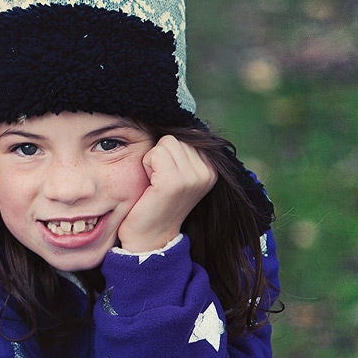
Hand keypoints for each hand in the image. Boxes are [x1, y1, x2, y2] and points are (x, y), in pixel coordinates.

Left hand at [117, 135, 216, 252]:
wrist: (149, 237)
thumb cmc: (157, 202)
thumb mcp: (178, 175)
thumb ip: (184, 153)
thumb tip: (179, 121)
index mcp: (212, 169)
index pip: (184, 137)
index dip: (167, 155)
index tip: (167, 180)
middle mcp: (207, 172)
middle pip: (173, 138)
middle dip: (159, 156)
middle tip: (159, 183)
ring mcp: (192, 177)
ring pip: (163, 143)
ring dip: (151, 161)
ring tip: (155, 184)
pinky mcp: (174, 182)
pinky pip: (154, 154)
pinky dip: (146, 166)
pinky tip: (151, 187)